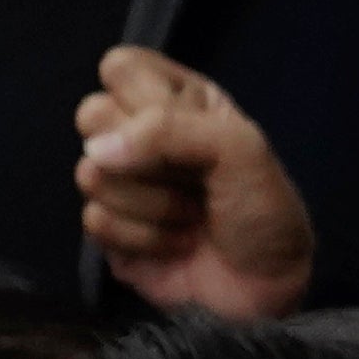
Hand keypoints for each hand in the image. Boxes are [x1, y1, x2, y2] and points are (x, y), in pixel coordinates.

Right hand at [73, 49, 314, 320]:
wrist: (266, 291)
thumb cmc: (264, 213)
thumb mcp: (240, 150)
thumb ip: (169, 129)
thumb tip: (98, 150)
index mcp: (179, 100)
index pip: (121, 67)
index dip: (145, 100)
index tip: (184, 129)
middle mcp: (142, 135)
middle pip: (92, 114)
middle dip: (149, 158)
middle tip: (194, 181)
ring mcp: (121, 183)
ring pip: (91, 173)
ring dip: (155, 205)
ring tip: (193, 217)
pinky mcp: (109, 230)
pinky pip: (95, 220)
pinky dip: (145, 239)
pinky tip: (177, 245)